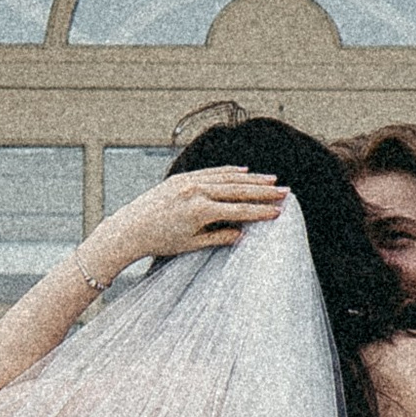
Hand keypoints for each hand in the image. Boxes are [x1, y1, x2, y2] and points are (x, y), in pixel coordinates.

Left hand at [90, 166, 286, 269]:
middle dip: (264, 191)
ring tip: (272, 180)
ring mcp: (188, 182)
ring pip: (227, 178)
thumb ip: (218, 237)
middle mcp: (196, 192)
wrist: (130, 228)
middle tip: (285, 191)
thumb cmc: (159, 241)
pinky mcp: (181, 178)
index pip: (239, 210)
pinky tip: (244, 172)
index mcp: (200, 210)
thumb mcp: (191, 244)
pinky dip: (228, 172)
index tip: (279, 211)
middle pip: (238, 190)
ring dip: (251, 179)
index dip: (261, 211)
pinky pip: (211, 172)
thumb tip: (242, 234)